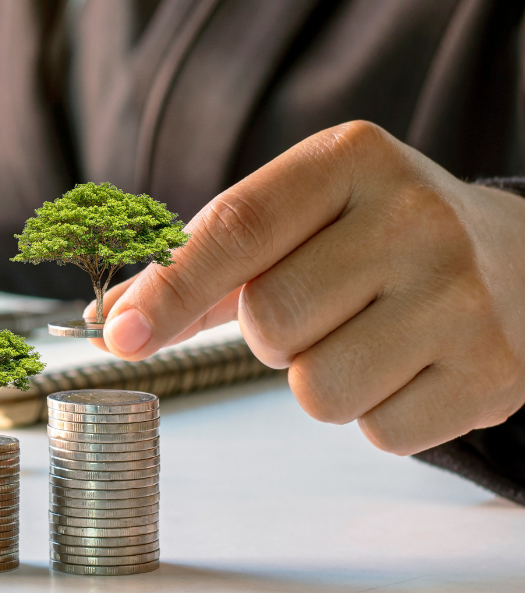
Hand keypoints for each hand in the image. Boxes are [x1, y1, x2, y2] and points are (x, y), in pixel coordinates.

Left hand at [89, 121, 524, 454]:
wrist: (523, 263)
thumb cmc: (376, 237)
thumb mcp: (300, 214)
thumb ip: (204, 263)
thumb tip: (110, 321)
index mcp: (350, 160)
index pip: (237, 228)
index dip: (169, 289)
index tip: (119, 336)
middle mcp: (415, 217)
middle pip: (269, 321)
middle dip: (270, 333)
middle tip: (319, 308)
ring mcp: (463, 297)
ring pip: (316, 391)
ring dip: (319, 378)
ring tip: (364, 336)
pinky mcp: (494, 372)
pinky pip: (378, 433)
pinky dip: (376, 413)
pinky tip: (409, 365)